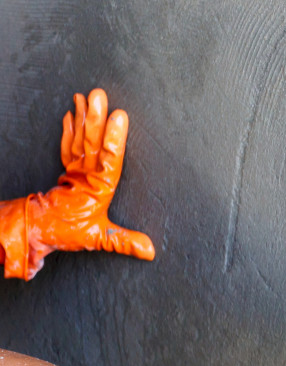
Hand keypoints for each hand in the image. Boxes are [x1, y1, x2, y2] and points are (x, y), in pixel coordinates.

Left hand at [0, 88, 153, 279]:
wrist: (36, 229)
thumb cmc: (68, 232)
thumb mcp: (98, 239)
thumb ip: (124, 242)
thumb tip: (150, 250)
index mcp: (97, 189)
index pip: (109, 160)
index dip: (114, 138)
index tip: (119, 117)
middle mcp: (85, 175)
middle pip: (91, 143)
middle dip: (96, 118)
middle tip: (99, 95)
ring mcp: (74, 170)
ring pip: (79, 139)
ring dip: (83, 117)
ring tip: (87, 96)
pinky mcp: (67, 169)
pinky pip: (68, 145)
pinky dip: (69, 128)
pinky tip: (71, 113)